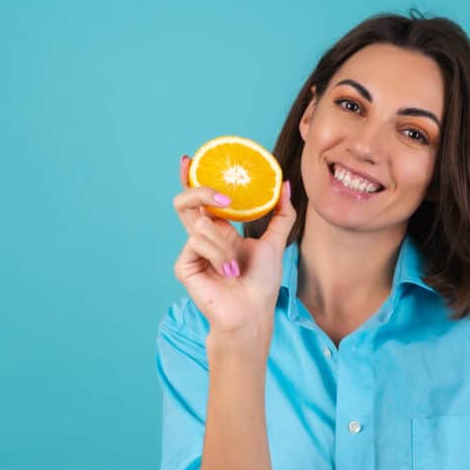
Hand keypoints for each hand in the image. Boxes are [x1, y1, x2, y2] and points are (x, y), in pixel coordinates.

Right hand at [171, 154, 295, 336]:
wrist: (252, 311)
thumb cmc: (261, 282)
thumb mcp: (275, 242)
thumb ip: (280, 213)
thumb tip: (285, 184)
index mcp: (219, 228)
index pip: (201, 198)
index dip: (191, 177)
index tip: (190, 158)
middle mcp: (201, 236)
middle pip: (187, 201)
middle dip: (203, 192)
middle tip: (226, 201)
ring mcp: (191, 250)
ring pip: (201, 224)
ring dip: (224, 244)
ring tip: (235, 267)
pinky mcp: (184, 265)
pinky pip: (198, 243)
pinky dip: (218, 256)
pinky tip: (226, 274)